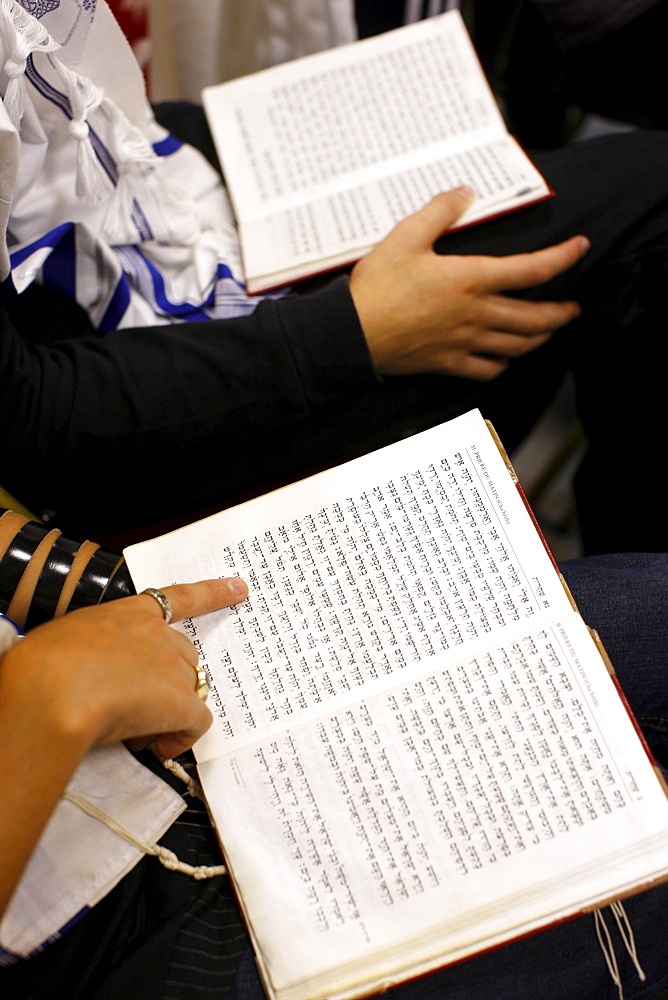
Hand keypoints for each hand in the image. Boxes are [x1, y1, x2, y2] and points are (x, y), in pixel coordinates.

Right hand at [1, 577, 247, 759]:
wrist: (56, 689)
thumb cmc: (46, 666)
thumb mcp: (69, 641)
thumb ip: (97, 650)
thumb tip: (99, 676)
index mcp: (129, 613)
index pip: (179, 597)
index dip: (213, 593)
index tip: (238, 587)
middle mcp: (159, 635)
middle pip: (185, 658)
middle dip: (168, 684)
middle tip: (136, 709)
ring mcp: (175, 668)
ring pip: (189, 691)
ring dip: (169, 712)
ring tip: (133, 730)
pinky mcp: (181, 702)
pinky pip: (195, 724)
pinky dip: (181, 738)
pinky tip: (158, 746)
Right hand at [349, 186, 589, 381]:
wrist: (352, 333)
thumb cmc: (377, 287)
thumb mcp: (406, 236)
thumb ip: (440, 211)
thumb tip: (464, 192)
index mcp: (471, 279)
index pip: (532, 269)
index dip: (563, 258)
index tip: (580, 249)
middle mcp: (476, 314)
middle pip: (535, 317)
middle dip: (561, 312)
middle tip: (573, 306)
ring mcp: (464, 342)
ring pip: (518, 346)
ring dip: (540, 338)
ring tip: (549, 331)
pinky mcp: (447, 363)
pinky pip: (487, 370)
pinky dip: (503, 364)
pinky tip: (505, 358)